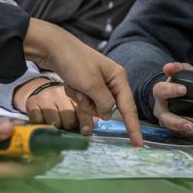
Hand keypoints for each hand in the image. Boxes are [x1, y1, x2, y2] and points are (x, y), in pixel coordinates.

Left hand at [23, 18, 141, 145]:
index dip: (133, 127)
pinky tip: (70, 83)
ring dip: (81, 100)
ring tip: (74, 84)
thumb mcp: (92, 84)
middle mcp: (112, 81)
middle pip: (107, 108)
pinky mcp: (87, 85)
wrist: (54, 47)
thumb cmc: (75, 62)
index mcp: (119, 78)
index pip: (129, 108)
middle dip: (91, 105)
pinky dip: (76, 95)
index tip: (138, 144)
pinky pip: (84, 100)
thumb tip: (107, 114)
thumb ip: (104, 103)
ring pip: (94, 106)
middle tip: (81, 92)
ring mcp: (99, 83)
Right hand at [152, 62, 192, 137]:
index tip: (183, 89)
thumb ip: (178, 68)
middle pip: (167, 120)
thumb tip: (168, 67)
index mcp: (161, 95)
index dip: (170, 90)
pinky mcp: (181, 131)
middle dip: (178, 123)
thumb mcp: (180, 73)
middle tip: (190, 126)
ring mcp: (171, 124)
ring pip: (181, 131)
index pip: (161, 91)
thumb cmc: (179, 85)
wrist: (178, 96)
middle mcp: (163, 112)